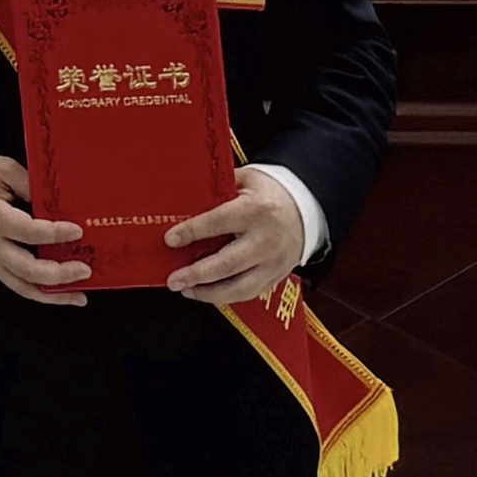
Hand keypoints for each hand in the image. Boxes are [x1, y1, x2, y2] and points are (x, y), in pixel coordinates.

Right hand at [0, 149, 91, 307]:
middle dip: (60, 274)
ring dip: (52, 294)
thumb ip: (33, 186)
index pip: (28, 232)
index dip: (55, 233)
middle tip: (84, 270)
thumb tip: (61, 205)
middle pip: (26, 269)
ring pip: (21, 286)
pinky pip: (16, 284)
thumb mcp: (3, 169)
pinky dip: (39, 292)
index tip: (77, 231)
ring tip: (78, 295)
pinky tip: (59, 293)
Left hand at [163, 165, 315, 308]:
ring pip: (240, 287)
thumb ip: (217, 188)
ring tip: (186, 290)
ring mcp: (273, 262)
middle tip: (174, 279)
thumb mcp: (245, 180)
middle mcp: (266, 239)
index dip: (192, 232)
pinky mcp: (275, 276)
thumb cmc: (271, 193)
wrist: (305, 209)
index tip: (171, 239)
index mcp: (256, 210)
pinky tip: (207, 293)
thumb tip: (182, 197)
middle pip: (228, 263)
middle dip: (197, 274)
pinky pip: (249, 293)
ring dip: (209, 293)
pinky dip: (225, 297)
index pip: (219, 222)